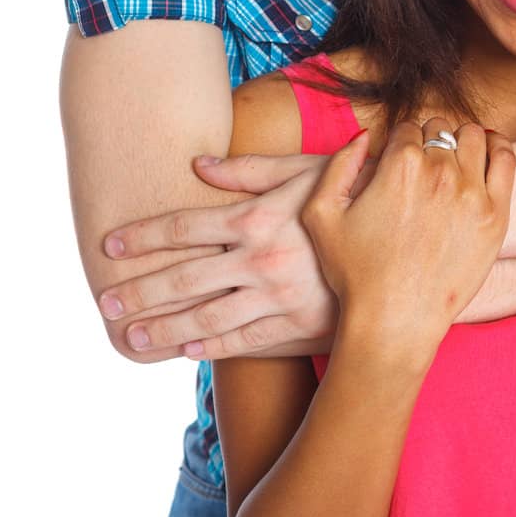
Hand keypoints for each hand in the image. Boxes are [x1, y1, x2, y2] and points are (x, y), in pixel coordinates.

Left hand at [97, 149, 376, 358]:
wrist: (410, 240)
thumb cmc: (354, 194)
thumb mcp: (305, 170)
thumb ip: (249, 169)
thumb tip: (199, 164)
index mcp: (257, 216)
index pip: (184, 226)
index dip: (143, 236)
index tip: (111, 244)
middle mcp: (261, 258)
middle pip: (184, 277)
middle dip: (140, 290)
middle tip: (105, 301)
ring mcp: (278, 296)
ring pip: (207, 318)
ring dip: (165, 329)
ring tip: (133, 338)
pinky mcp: (298, 325)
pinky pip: (246, 340)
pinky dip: (213, 348)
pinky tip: (187, 351)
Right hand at [302, 118, 515, 350]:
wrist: (395, 320)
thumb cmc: (356, 273)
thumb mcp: (322, 214)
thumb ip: (338, 164)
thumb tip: (363, 135)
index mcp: (400, 164)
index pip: (408, 127)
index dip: (401, 142)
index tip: (399, 164)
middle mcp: (440, 171)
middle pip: (441, 129)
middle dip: (430, 141)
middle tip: (424, 169)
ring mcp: (472, 192)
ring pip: (474, 137)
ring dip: (461, 143)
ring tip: (453, 163)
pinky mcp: (496, 214)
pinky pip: (506, 158)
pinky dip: (497, 148)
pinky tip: (487, 154)